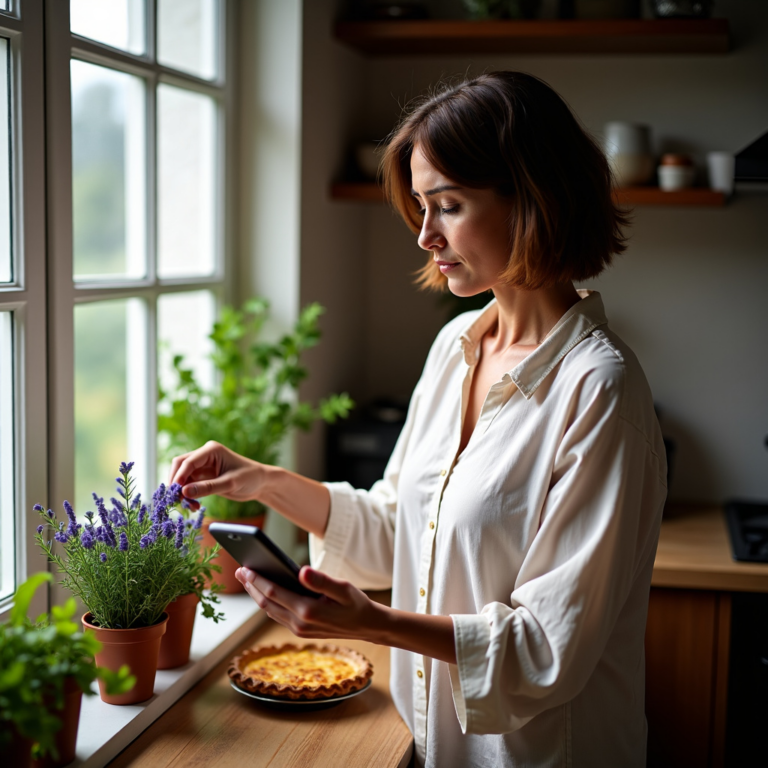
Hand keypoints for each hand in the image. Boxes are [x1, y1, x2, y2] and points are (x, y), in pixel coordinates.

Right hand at [169, 441, 264, 508]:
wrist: (260, 483)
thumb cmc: (250, 478)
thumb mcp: (229, 483)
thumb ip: (207, 488)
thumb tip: (184, 492)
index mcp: (211, 450)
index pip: (188, 462)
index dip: (179, 476)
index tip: (175, 492)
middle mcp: (204, 455)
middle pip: (180, 466)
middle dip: (177, 483)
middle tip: (177, 501)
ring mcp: (203, 466)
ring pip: (183, 477)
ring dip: (183, 492)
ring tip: (190, 506)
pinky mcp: (204, 476)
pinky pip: (189, 485)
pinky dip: (189, 495)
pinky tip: (194, 505)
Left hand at [236, 566, 385, 642]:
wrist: (368, 626)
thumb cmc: (356, 603)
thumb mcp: (344, 588)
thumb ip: (322, 580)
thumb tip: (302, 571)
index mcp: (309, 612)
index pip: (274, 594)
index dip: (258, 580)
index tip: (245, 567)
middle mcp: (300, 624)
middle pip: (266, 604)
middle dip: (251, 586)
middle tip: (239, 570)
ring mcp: (299, 630)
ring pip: (270, 611)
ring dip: (257, 595)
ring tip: (248, 578)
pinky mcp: (300, 630)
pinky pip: (277, 615)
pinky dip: (267, 602)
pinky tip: (264, 591)